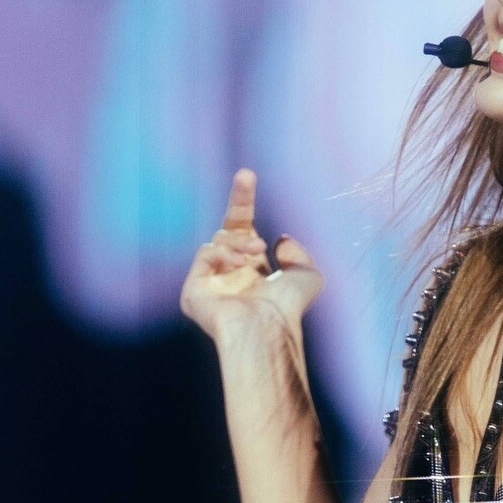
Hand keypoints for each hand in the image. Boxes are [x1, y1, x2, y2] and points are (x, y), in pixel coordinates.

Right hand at [179, 169, 321, 344]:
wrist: (268, 328)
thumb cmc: (289, 308)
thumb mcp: (308, 275)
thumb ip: (298, 254)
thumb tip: (280, 240)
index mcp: (253, 267)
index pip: (244, 226)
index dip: (243, 200)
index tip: (247, 174)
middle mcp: (231, 272)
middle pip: (228, 227)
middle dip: (240, 202)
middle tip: (247, 178)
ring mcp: (211, 281)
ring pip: (219, 239)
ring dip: (240, 242)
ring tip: (257, 253)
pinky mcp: (194, 291)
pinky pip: (204, 254)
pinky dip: (222, 254)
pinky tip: (238, 265)